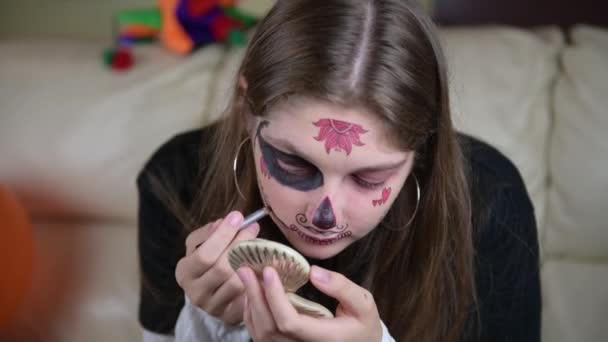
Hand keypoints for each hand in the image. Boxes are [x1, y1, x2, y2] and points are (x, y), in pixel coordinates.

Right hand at [175, 211, 259, 324]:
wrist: (210, 292)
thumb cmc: (206, 262)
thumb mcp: (200, 245)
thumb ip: (208, 232)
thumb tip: (223, 222)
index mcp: (184, 272)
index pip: (204, 255)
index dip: (223, 235)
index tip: (237, 216)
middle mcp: (195, 292)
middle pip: (222, 268)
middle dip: (240, 244)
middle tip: (253, 227)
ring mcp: (212, 307)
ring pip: (236, 282)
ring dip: (250, 261)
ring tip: (259, 245)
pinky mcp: (228, 315)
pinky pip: (246, 296)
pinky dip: (255, 279)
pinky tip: (261, 265)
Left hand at [237, 265, 382, 341]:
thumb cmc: (362, 326)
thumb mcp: (363, 304)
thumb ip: (342, 287)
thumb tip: (313, 272)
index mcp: (323, 339)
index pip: (290, 322)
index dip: (275, 297)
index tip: (269, 270)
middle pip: (268, 328)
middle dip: (255, 296)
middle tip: (246, 268)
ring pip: (260, 334)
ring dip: (250, 304)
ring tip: (246, 277)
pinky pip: (261, 336)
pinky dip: (251, 315)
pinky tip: (251, 294)